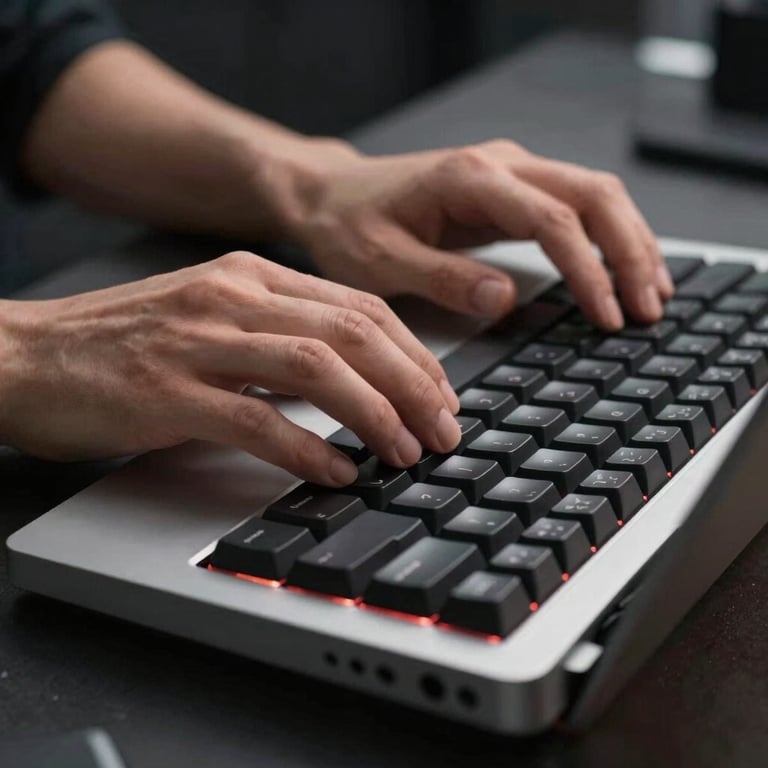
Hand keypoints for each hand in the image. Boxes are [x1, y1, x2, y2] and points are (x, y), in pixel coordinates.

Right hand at [0, 252, 461, 482]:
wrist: (26, 354)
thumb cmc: (124, 342)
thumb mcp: (213, 316)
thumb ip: (278, 334)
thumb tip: (352, 380)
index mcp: (249, 275)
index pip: (358, 306)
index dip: (413, 353)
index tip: (441, 394)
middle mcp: (231, 295)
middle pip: (352, 332)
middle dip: (412, 384)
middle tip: (444, 430)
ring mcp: (198, 340)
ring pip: (316, 368)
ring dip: (374, 415)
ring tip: (405, 453)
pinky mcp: (166, 391)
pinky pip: (256, 418)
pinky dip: (307, 449)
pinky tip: (337, 472)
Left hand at [288, 139, 672, 329]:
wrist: (331, 196)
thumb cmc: (349, 225)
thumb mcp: (382, 262)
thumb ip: (443, 279)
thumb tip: (504, 299)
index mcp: (470, 179)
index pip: (553, 220)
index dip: (589, 270)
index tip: (608, 315)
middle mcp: (500, 166)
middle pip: (594, 196)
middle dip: (629, 253)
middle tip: (647, 309)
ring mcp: (510, 174)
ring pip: (595, 195)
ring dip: (629, 242)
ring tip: (653, 292)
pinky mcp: (511, 192)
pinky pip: (576, 207)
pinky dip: (608, 238)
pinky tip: (622, 269)